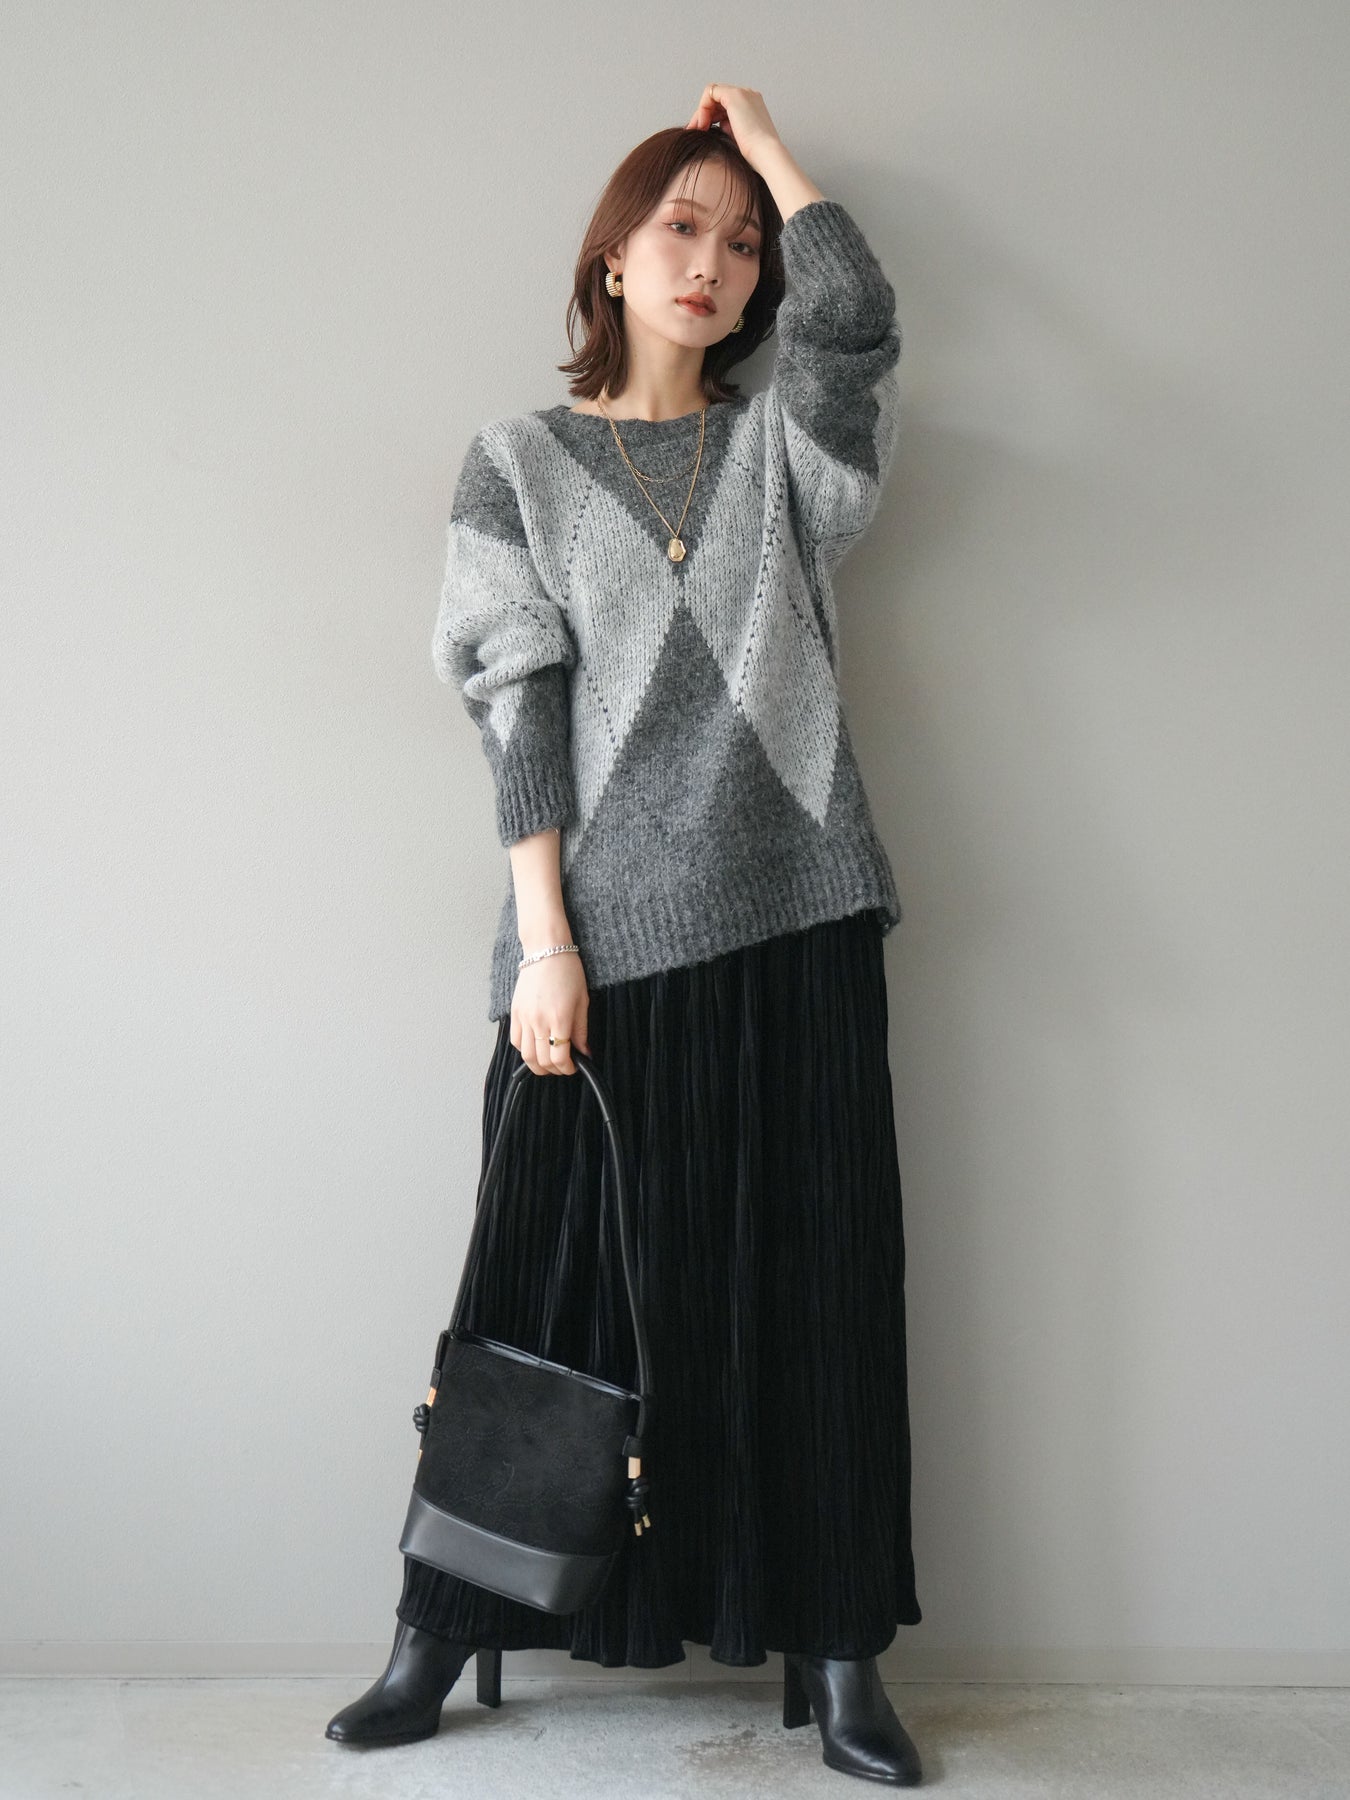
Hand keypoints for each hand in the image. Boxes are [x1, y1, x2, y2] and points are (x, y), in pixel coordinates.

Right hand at [510, 951, 590, 1075]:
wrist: (546, 951)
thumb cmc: (568, 972)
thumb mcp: (583, 1001)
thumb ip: (582, 1031)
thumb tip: (585, 1053)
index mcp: (559, 1018)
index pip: (559, 1057)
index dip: (567, 1069)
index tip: (574, 1067)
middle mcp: (539, 1020)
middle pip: (542, 1061)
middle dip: (555, 1070)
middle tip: (563, 1066)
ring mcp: (524, 1017)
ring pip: (526, 1055)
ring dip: (538, 1065)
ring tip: (549, 1062)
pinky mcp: (514, 1012)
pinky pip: (515, 1041)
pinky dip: (525, 1051)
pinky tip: (535, 1048)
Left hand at [684, 84, 781, 170]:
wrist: (766, 154)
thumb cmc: (755, 154)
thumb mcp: (739, 138)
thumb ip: (729, 127)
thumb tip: (716, 125)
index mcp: (752, 105)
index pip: (725, 104)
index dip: (711, 116)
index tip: (703, 132)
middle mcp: (748, 95)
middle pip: (718, 98)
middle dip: (704, 113)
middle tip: (695, 130)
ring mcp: (742, 93)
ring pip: (713, 94)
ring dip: (702, 111)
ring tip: (698, 129)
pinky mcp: (734, 95)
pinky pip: (710, 93)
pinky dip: (703, 108)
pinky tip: (702, 124)